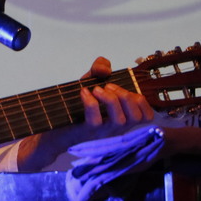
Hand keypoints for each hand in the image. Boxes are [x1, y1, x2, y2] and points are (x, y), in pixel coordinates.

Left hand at [17, 56, 155, 171]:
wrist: (54, 127)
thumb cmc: (77, 106)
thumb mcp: (90, 82)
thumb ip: (99, 69)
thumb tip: (105, 68)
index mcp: (122, 119)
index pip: (147, 117)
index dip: (141, 101)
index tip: (126, 89)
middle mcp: (116, 128)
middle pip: (136, 117)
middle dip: (126, 96)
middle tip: (108, 86)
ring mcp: (102, 132)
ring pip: (119, 120)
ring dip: (110, 99)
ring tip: (97, 89)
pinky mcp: (86, 132)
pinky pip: (95, 119)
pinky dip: (91, 102)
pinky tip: (84, 93)